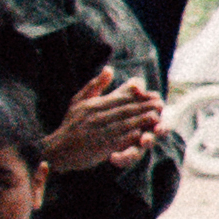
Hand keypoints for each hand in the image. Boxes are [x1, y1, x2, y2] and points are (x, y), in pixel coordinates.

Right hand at [43, 71, 159, 169]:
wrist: (58, 150)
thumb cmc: (71, 124)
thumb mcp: (79, 101)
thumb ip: (95, 86)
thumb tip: (110, 69)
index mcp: (92, 106)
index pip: (118, 99)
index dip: (137, 97)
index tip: (152, 94)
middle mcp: (95, 117)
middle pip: (124, 110)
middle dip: (144, 107)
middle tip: (161, 104)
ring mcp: (97, 132)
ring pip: (123, 124)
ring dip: (141, 121)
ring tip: (156, 117)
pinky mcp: (98, 146)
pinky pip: (116, 140)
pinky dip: (128, 136)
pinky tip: (141, 134)